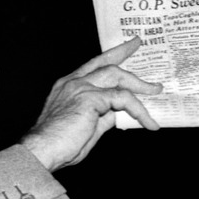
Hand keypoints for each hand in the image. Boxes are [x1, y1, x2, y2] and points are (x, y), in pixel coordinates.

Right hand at [20, 37, 162, 171]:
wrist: (43, 151)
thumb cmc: (60, 144)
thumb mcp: (87, 126)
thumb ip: (103, 116)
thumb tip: (119, 113)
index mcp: (69, 86)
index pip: (94, 65)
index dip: (111, 55)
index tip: (125, 48)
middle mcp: (74, 82)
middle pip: (106, 63)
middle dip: (125, 53)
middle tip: (139, 47)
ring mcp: (81, 87)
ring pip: (117, 76)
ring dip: (139, 84)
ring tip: (155, 91)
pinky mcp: (90, 99)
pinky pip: (122, 99)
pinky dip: (139, 110)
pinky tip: (148, 122)